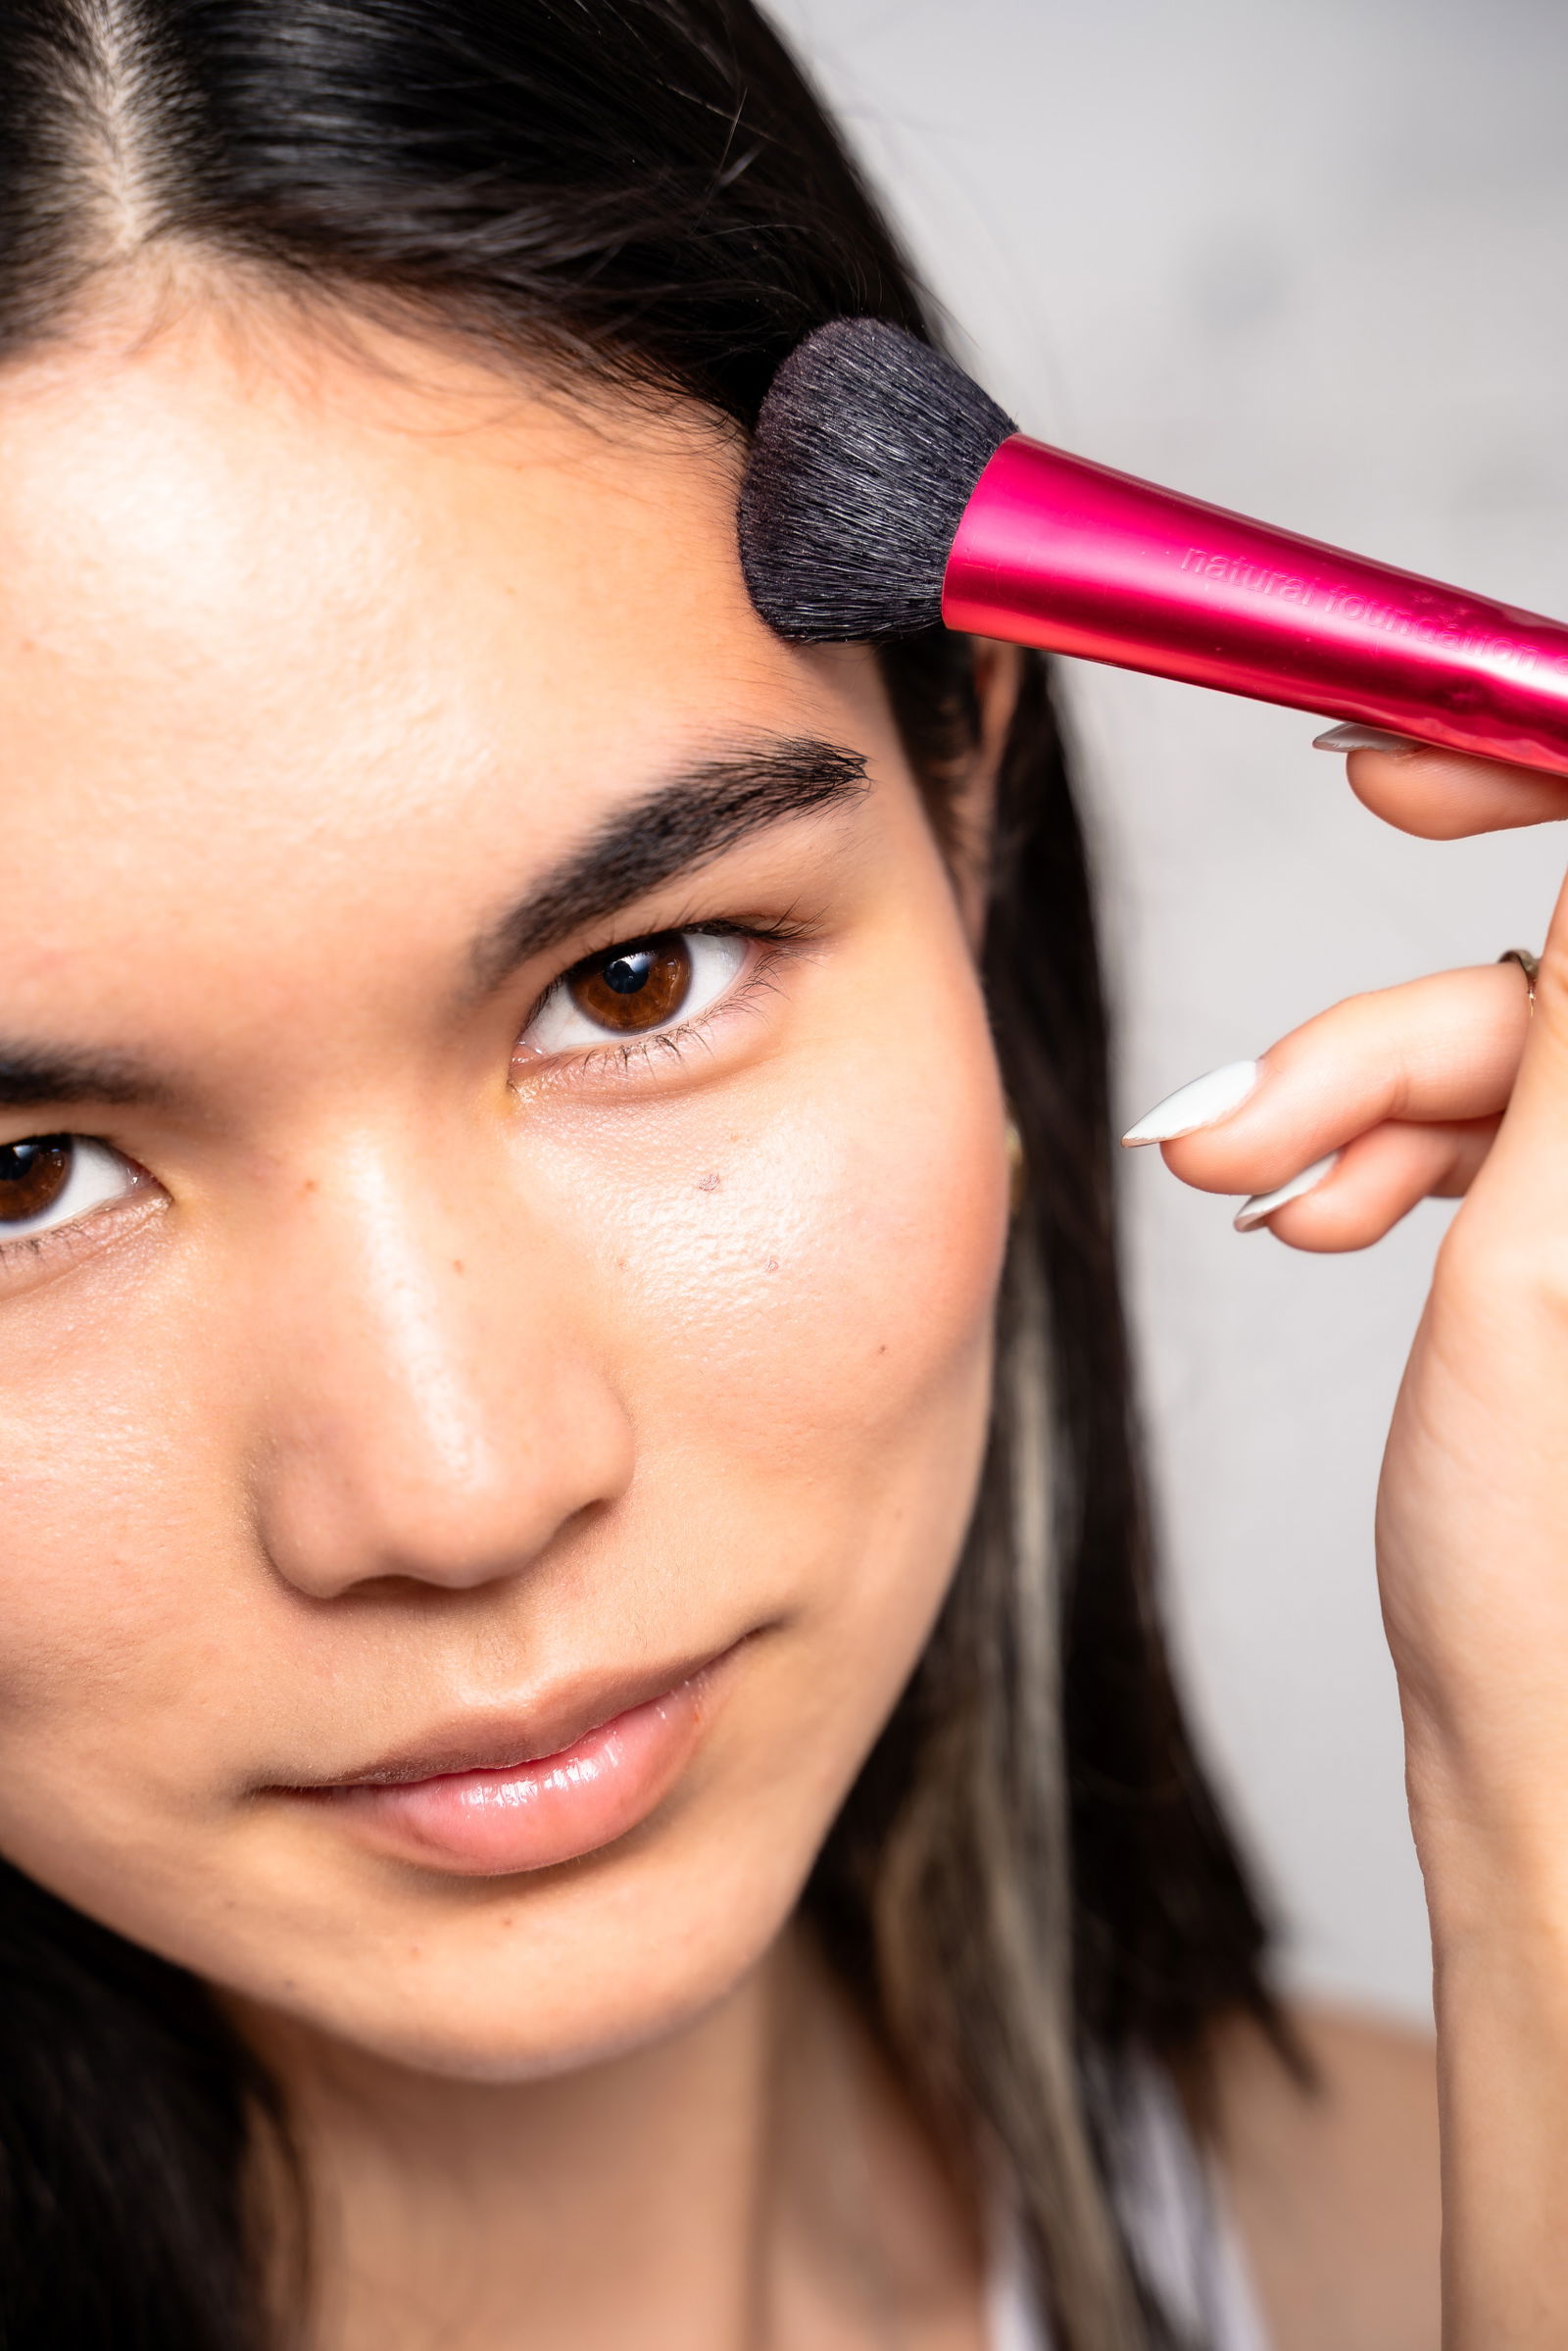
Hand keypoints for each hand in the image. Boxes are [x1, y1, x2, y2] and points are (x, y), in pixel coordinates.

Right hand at [1128, 734, 1567, 2345]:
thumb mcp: (1545, 1259)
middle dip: (1389, 1020)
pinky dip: (1391, 1152)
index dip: (1532, 771)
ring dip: (1357, 1102)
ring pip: (1516, 1052)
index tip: (1393, 771)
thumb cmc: (1553, 1584)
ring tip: (1242, 1190)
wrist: (1549, 1780)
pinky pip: (1504, 1130)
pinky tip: (1305, 1207)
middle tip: (1249, 1085)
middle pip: (1566, 972)